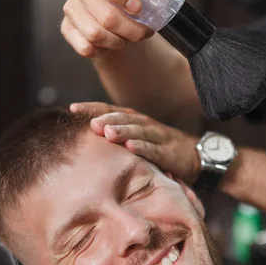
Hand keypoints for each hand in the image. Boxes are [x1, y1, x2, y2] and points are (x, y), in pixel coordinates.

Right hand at [62, 0, 184, 58]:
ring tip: (127, 38)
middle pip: (106, 16)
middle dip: (131, 30)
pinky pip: (86, 47)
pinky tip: (111, 45)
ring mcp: (71, 8)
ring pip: (97, 34)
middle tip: (144, 33)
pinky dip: (104, 51)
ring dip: (118, 41)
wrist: (111, 15)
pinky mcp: (67, 28)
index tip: (138, 9)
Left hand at [70, 102, 200, 183]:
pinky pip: (154, 149)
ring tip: (108, 133)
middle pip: (123, 118)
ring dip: (122, 131)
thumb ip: (115, 137)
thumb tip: (83, 137)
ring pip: (138, 131)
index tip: (73, 108)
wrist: (193, 156)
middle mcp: (144, 124)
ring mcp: (157, 137)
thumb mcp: (135, 140)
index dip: (93, 108)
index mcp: (134, 120)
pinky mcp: (168, 152)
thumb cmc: (157, 148)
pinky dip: (142, 148)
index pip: (111, 110)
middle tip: (91, 123)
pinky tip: (131, 148)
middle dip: (107, 119)